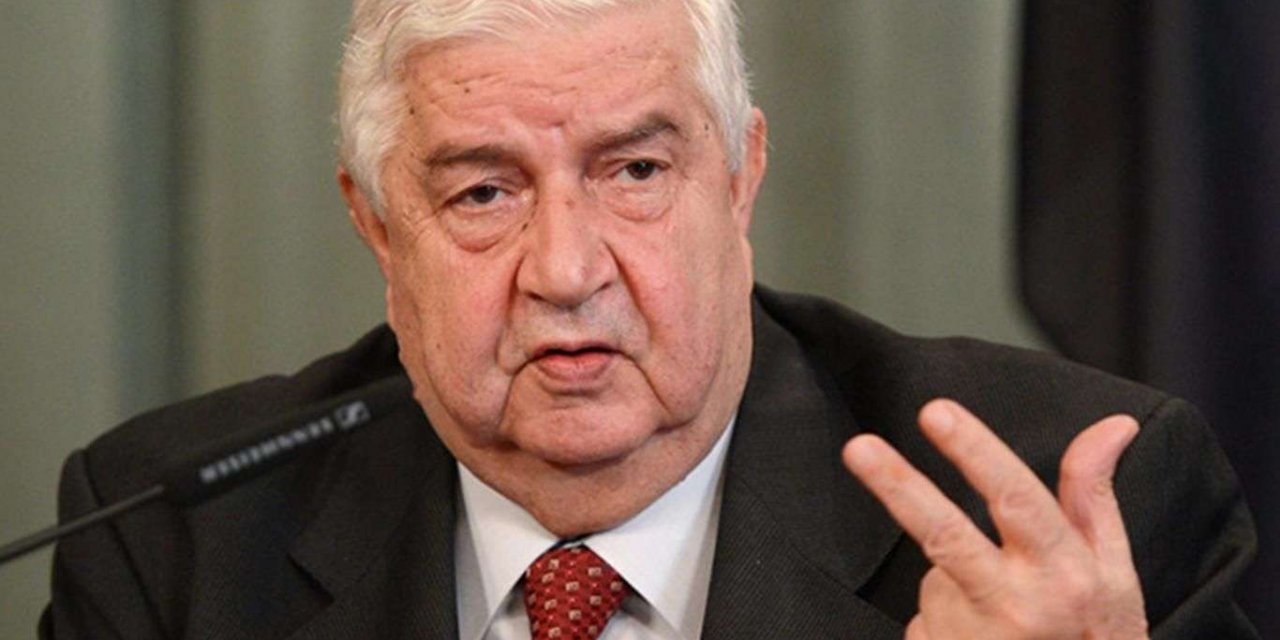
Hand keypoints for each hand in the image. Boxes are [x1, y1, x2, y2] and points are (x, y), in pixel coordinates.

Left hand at [842, 399, 1148, 638]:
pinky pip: (928, 618)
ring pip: (936, 578)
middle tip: (859, 447)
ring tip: (1002, 623)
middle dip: (898, 487)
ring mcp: (970, 637)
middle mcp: (1018, 607)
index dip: (975, 453)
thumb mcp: (1112, 576)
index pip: (1017, 500)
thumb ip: (1095, 498)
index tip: (937, 412)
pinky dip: (946, 619)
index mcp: (1066, 575)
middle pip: (946, 535)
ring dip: (955, 585)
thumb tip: (1111, 426)